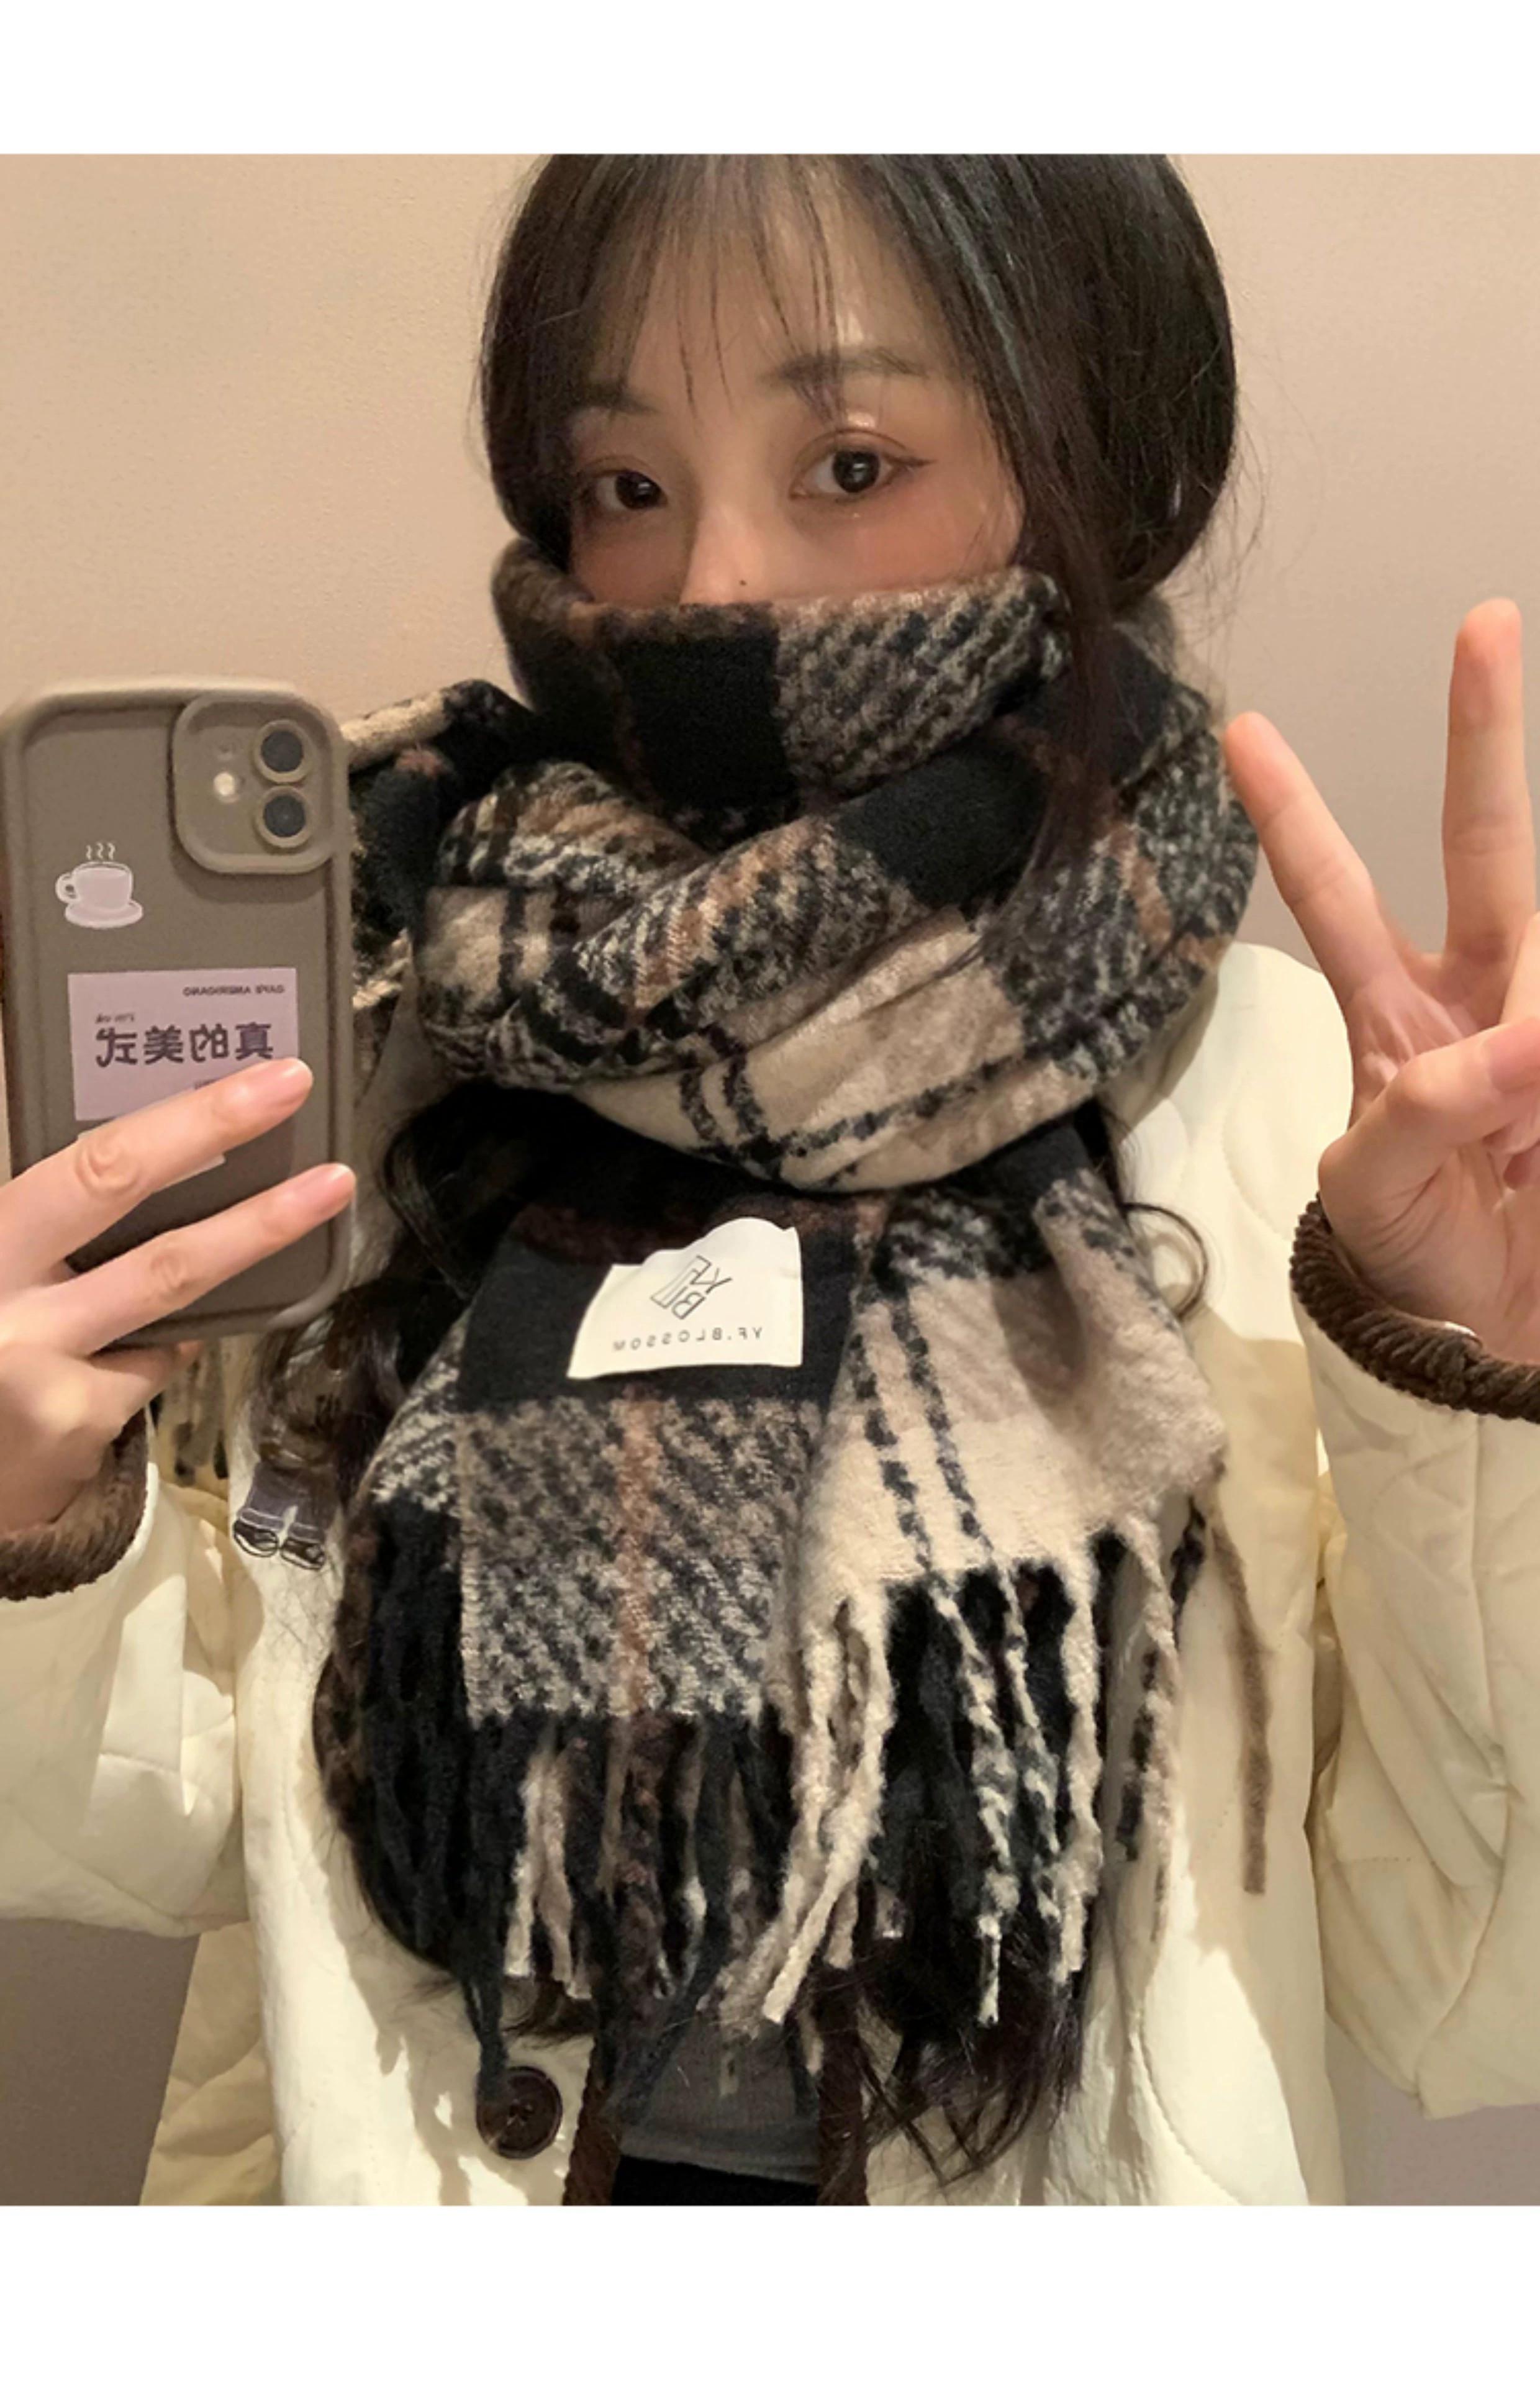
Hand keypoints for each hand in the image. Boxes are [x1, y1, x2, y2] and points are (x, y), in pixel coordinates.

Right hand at [0, 1060, 353, 1533]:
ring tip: (324, 1189)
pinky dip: (172, 1332)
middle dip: (211, 1124)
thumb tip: (138, 1141)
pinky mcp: (73, 1420)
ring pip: (168, 1277)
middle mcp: (2, 1291)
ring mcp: (38, 1358)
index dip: (177, 1114)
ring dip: (255, 1228)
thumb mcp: (2, 1260)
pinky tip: (166, 1327)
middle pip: (115, 1184)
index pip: (84, 1160)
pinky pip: (156, 1356)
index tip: (253, 1075)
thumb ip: (43, 1211)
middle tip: (290, 1083)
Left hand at [1222, 600, 1539, 1362]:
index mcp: (1396, 1020)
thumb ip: (1423, 1115)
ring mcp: (1539, 1032)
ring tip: (1510, 1146)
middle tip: (1485, 623)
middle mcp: (1478, 1000)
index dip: (1293, 815)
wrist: (1489, 1342)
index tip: (1240, 728)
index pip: (1337, 893)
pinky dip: (1537, 1060)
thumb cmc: (1408, 1260)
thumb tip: (1514, 1046)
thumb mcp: (1373, 1192)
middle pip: (1489, 848)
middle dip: (1484, 740)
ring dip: (1522, 1025)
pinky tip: (1525, 1129)